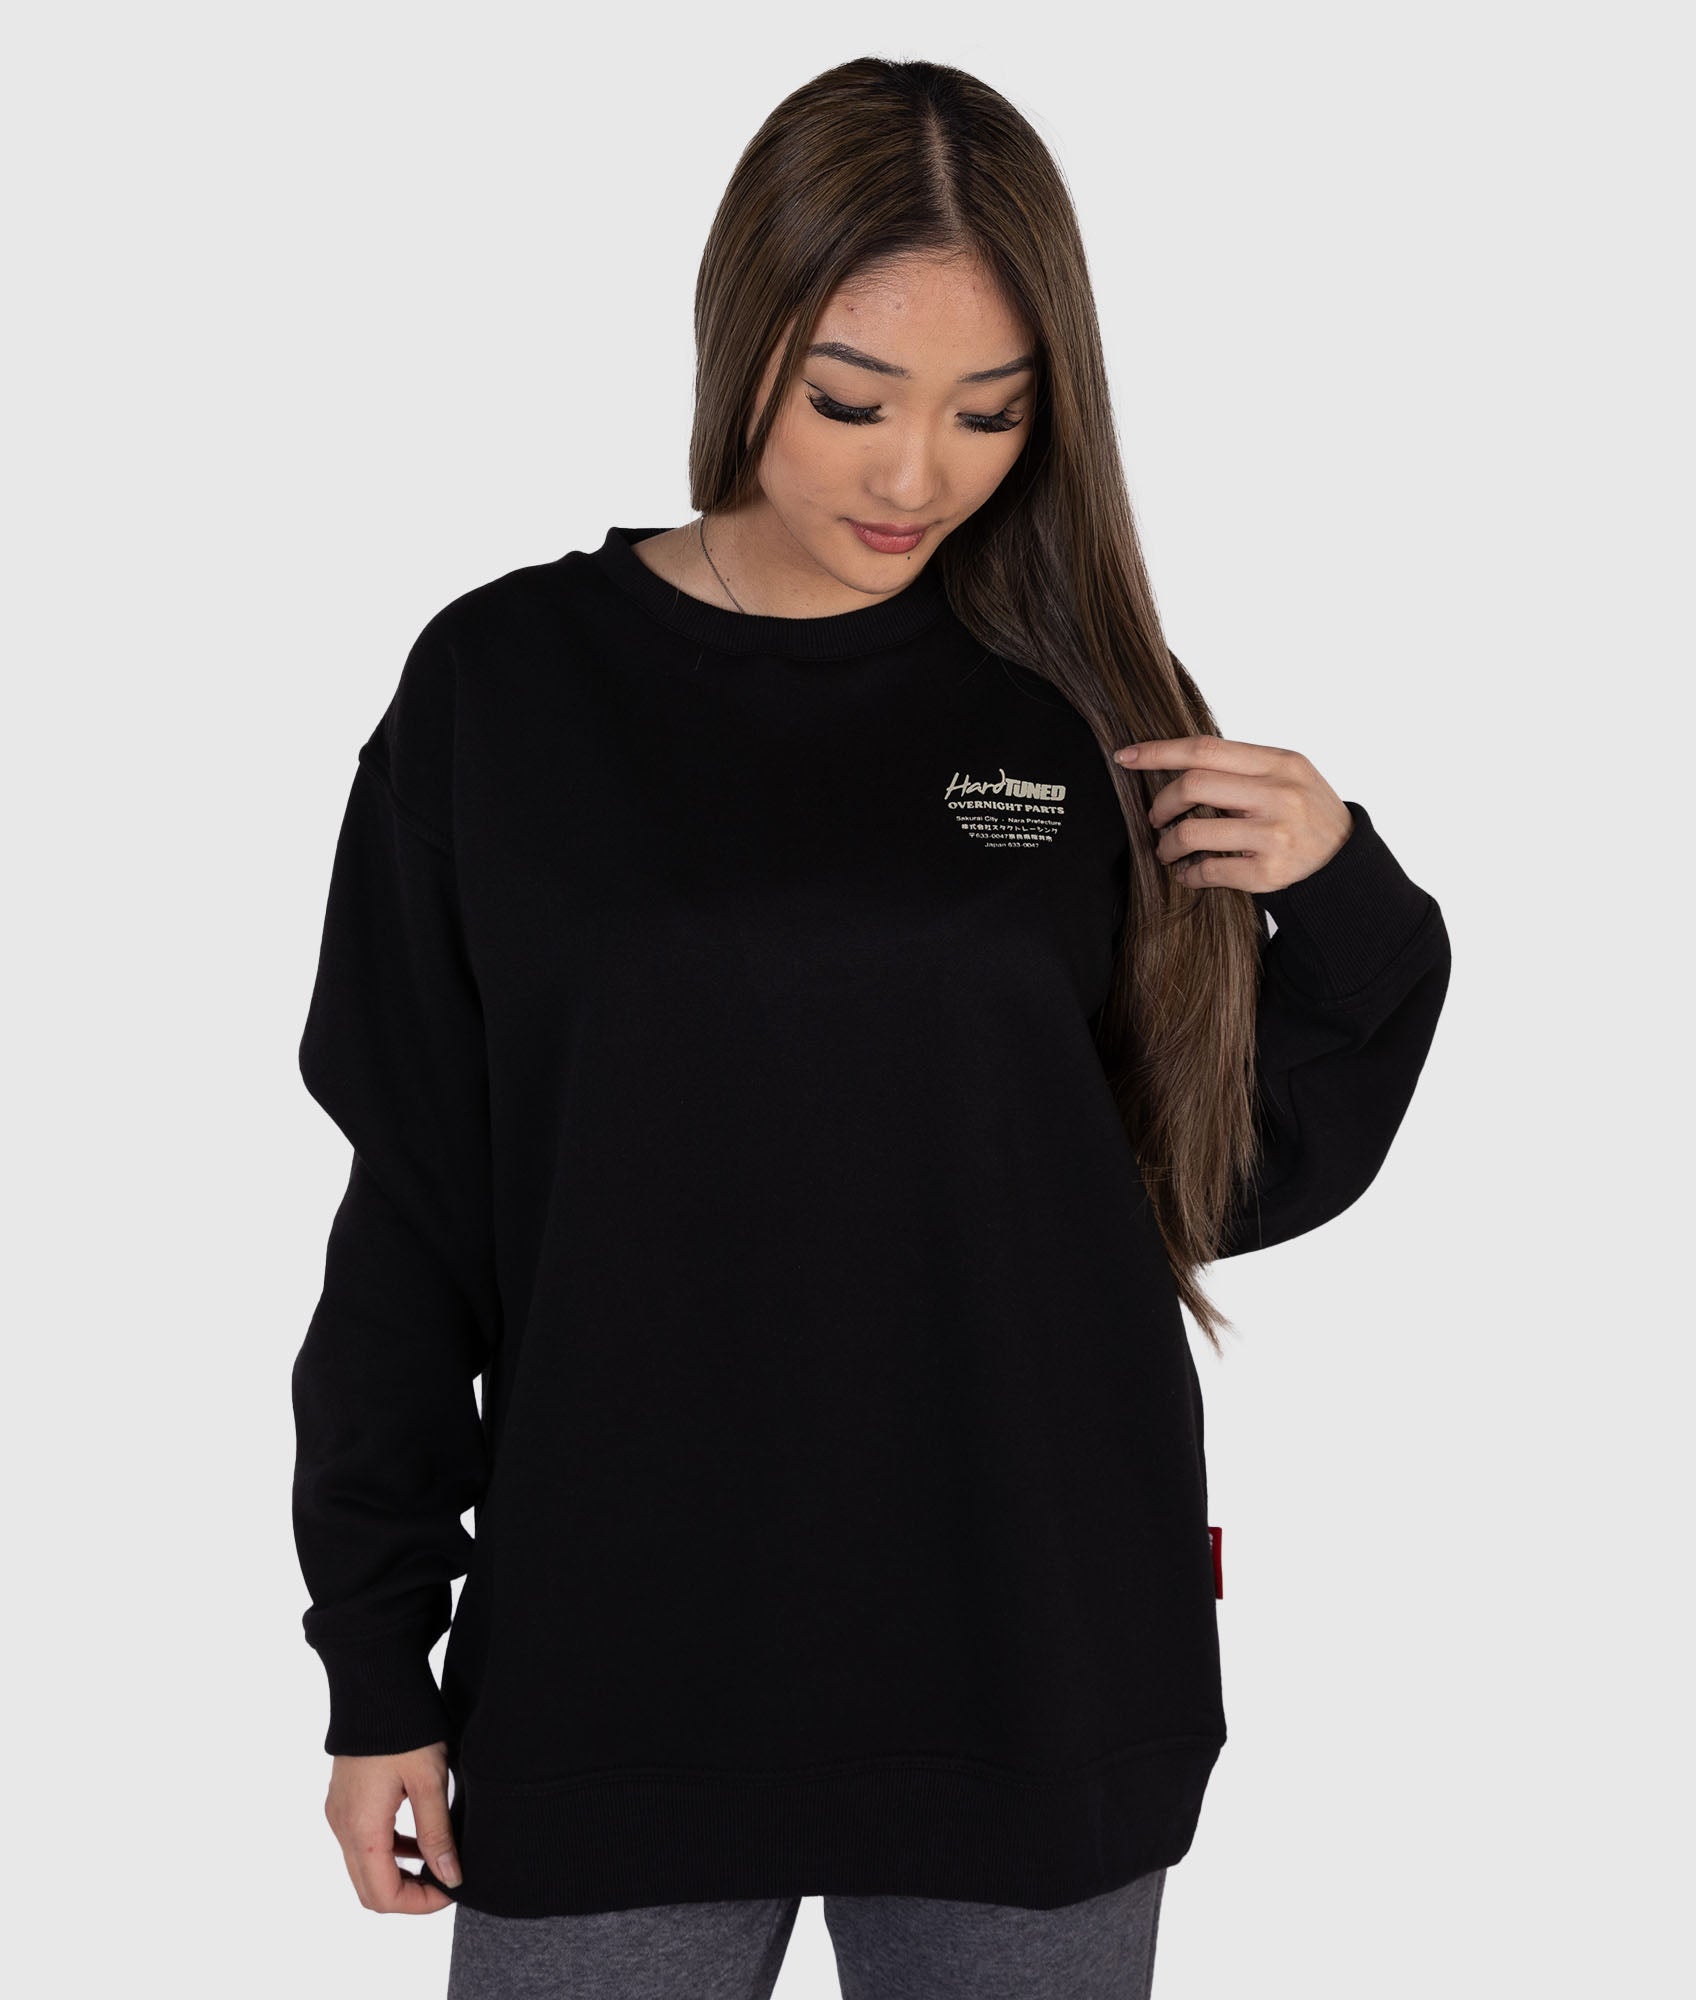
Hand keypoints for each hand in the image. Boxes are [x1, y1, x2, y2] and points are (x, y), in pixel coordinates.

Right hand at [324, 1742, 460, 1912]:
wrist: (375, 1682)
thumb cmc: (405, 1728)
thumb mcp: (429, 1780)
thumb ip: (437, 1833)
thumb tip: (450, 1876)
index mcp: (362, 1827)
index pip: (384, 1895)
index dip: (419, 1904)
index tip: (452, 1889)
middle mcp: (342, 1827)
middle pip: (369, 1889)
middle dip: (408, 1895)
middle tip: (446, 1880)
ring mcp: (339, 1814)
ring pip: (365, 1867)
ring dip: (399, 1873)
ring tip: (438, 1859)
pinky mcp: (343, 1801)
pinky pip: (362, 1842)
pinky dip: (389, 1850)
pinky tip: (418, 1837)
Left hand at [1114, 736, 1353, 892]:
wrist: (1344, 860)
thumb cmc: (1306, 811)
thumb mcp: (1288, 774)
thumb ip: (1242, 766)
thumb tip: (1177, 762)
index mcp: (1279, 763)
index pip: (1205, 749)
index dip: (1158, 751)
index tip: (1126, 756)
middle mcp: (1278, 795)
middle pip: (1193, 785)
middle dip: (1161, 803)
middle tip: (1155, 817)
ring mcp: (1274, 835)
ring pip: (1192, 832)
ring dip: (1167, 844)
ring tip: (1167, 849)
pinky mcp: (1269, 873)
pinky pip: (1209, 871)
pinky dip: (1188, 873)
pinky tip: (1188, 873)